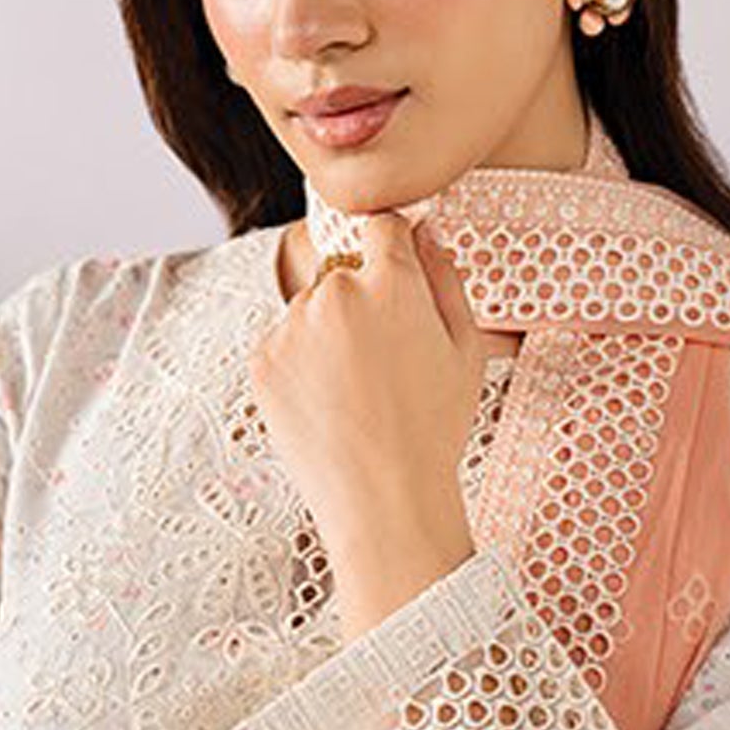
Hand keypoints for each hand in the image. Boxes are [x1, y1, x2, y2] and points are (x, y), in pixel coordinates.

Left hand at [247, 215, 488, 620]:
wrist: (383, 504)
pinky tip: (328, 407)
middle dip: (361, 304)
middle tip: (383, 365)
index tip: (396, 279)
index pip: (383, 225)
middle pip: (344, 274)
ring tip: (355, 394)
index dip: (393, 251)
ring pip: (310, 311)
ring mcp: (292, 327)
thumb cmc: (434, 431)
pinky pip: (283, 345)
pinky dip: (300, 367)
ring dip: (326, 335)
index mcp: (391, 283)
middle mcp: (335, 293)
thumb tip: (424, 229)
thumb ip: (446, 277)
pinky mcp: (262, 361)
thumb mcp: (466, 351)